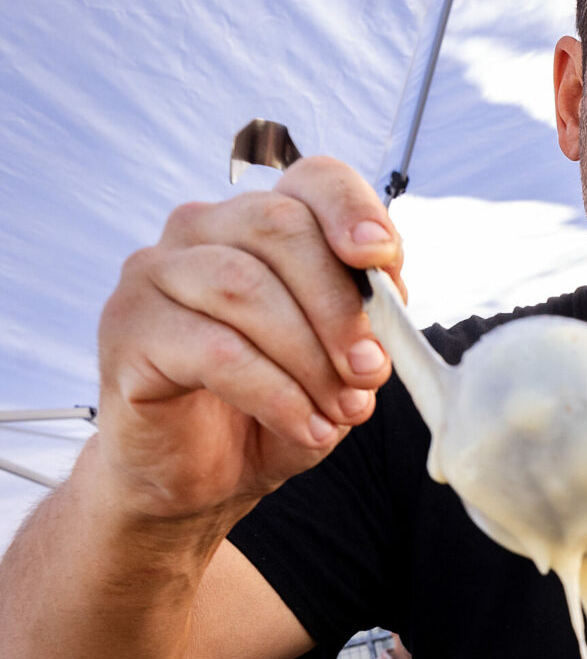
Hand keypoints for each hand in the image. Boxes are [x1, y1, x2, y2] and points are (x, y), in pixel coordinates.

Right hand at [96, 157, 405, 521]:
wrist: (191, 477)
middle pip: (280, 227)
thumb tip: (385, 316)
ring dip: (309, 358)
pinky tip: (306, 427)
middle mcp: (200, 231)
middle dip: (338, 306)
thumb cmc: (264, 410)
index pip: (311, 180)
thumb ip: (362, 331)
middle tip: (371, 371)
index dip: (352, 209)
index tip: (384, 259)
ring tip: (340, 411)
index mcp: (257, 224)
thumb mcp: (333, 368)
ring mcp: (154, 274)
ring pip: (245, 287)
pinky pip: (216, 350)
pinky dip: (276, 394)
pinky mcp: (129, 330)